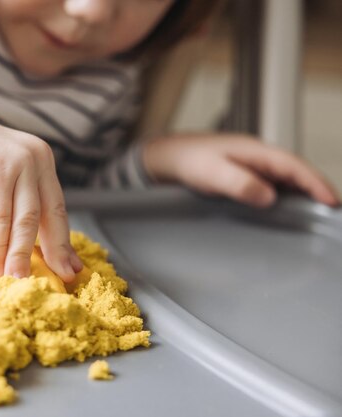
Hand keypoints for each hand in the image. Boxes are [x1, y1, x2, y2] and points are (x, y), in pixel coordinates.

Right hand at [0, 112, 82, 280]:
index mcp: (41, 164)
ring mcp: (17, 164)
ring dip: (22, 255)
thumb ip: (7, 219)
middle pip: (48, 215)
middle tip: (57, 280)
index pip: (56, 209)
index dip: (63, 241)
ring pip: (26, 220)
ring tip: (19, 281)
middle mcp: (36, 161)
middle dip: (53, 251)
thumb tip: (17, 257)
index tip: (70, 268)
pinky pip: (0, 219)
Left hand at [142, 134, 338, 206]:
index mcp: (254, 151)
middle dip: (315, 188)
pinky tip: (285, 206)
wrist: (165, 158)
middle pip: (295, 171)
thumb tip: (268, 197)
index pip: (294, 166)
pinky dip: (284, 194)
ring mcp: (250, 164)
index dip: (315, 183)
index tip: (331, 201)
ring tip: (317, 210)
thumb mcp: (212, 173)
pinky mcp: (242, 174)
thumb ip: (240, 183)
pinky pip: (271, 183)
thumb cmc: (187, 161)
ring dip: (302, 192)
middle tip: (331, 210)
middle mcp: (256, 156)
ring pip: (284, 178)